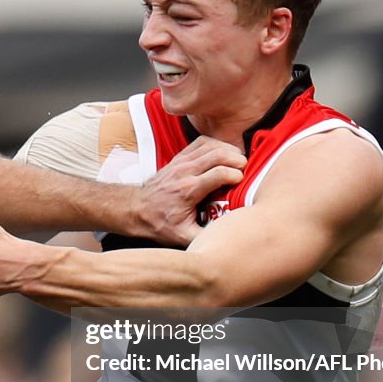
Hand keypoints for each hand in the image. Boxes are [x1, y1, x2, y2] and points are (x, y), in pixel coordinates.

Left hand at [130, 136, 244, 245]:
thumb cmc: (159, 223)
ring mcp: (181, 162)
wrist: (136, 210)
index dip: (236, 175)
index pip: (219, 173)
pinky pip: (202, 142)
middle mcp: (184, 172)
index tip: (242, 183)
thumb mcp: (182, 237)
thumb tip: (227, 239)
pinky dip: (216, 144)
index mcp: (188, 191)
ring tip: (239, 162)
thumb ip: (204, 238)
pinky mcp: (179, 158)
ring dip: (229, 150)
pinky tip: (224, 154)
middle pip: (218, 154)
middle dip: (237, 160)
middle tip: (246, 170)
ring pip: (211, 145)